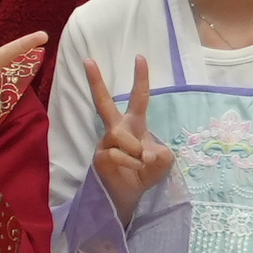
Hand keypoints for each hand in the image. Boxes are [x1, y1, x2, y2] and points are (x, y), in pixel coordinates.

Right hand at [89, 52, 174, 220]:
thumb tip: (145, 153)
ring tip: (142, 162)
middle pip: (103, 103)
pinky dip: (132, 163)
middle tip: (88, 60)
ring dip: (136, 149)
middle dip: (96, 82)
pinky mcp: (100, 157)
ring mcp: (106, 142)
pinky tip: (135, 170)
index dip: (141, 78)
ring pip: (120, 135)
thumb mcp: (164, 161)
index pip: (139, 98)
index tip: (140, 57)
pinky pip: (117, 153)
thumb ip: (161, 153)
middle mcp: (117, 129)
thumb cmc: (146, 173)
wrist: (132, 196)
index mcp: (134, 124)